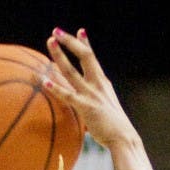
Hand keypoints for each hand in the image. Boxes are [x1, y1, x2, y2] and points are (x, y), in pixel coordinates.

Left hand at [44, 28, 135, 148]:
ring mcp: (91, 94)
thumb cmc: (112, 127)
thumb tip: (83, 111)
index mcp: (102, 82)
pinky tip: (45, 81)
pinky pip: (68, 95)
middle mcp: (97, 84)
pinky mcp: (86, 107)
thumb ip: (92, 104)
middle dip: (69, 42)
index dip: (85, 44)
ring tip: (49, 43)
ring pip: (72, 71)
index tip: (80, 31)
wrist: (123, 138)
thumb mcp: (104, 109)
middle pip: (83, 56)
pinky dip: (56, 88)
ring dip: (59, 56)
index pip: (92, 58)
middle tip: (56, 31)